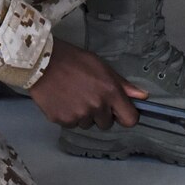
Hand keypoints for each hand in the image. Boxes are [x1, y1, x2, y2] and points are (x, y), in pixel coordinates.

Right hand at [27, 40, 146, 129]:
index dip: (125, 116)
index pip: (130, 119)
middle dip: (101, 114)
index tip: (119, 112)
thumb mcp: (102, 67)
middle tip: (90, 98)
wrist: (42, 63)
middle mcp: (97, 107)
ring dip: (84, 115)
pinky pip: (71, 124)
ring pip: (87, 124)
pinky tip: (63, 100)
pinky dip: (68, 115)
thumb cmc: (74, 60)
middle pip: (106, 124)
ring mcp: (79, 116)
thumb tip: (142, 96)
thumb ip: (122, 84)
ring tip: (73, 96)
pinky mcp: (62, 120)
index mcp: (110, 93)